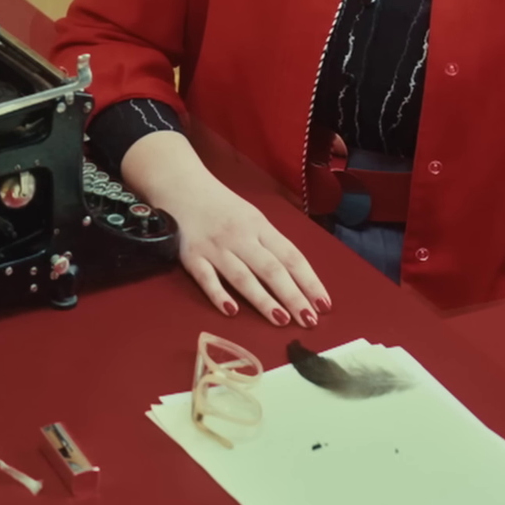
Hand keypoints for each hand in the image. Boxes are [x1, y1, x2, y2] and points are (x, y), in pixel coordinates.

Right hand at [121, 131, 328, 326]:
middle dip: (292, 296)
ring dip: (263, 299)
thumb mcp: (252, 217)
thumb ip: (270, 244)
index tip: (324, 304)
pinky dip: (219, 294)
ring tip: (281, 320)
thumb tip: (298, 278)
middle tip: (309, 320)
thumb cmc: (221, 206)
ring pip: (243, 276)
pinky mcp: (191, 255)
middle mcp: (240, 236)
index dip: (309, 281)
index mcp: (260, 226)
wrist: (180, 184)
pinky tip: (232, 311)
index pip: (291, 256)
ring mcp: (215, 247)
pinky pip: (206, 277)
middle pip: (271, 269)